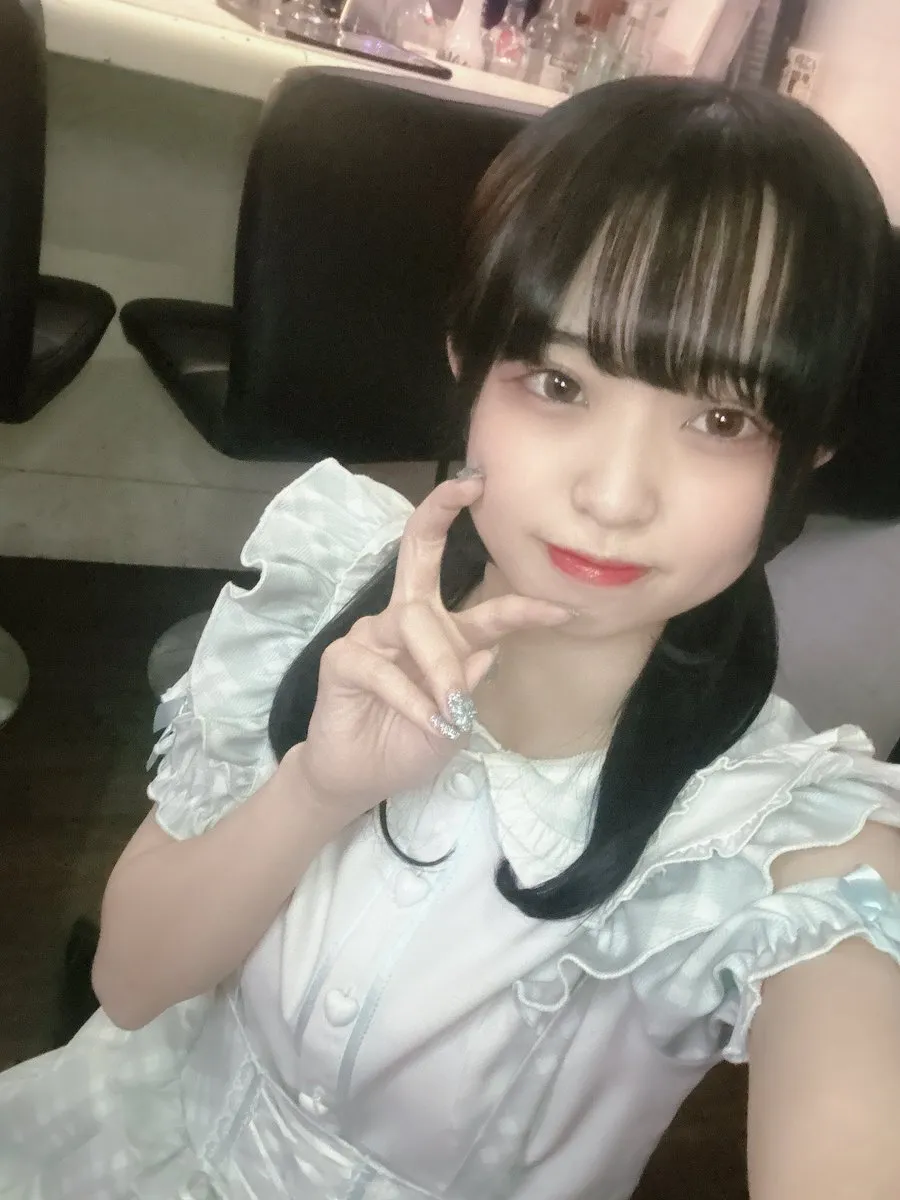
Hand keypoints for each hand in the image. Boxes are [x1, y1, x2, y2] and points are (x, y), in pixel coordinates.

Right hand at [291, 474, 572, 824]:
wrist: (361, 779)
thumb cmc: (411, 743)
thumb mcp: (456, 720)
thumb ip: (468, 683)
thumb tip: (486, 652)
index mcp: (443, 632)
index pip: (484, 606)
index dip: (521, 604)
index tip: (564, 609)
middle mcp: (407, 620)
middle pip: (419, 551)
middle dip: (440, 512)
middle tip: (468, 485)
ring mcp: (372, 635)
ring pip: (413, 623)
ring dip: (438, 666)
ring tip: (451, 709)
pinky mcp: (343, 659)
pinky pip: (382, 666)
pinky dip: (409, 695)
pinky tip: (426, 719)